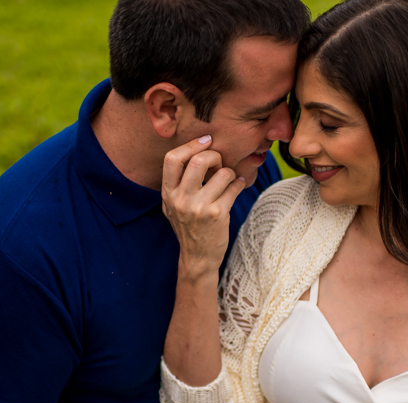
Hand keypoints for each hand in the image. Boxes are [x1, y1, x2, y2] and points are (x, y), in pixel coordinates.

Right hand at [162, 135, 245, 279]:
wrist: (197, 256)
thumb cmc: (188, 226)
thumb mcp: (172, 205)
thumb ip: (177, 182)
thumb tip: (197, 150)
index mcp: (168, 193)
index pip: (172, 159)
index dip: (191, 145)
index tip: (206, 141)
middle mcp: (180, 199)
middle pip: (198, 161)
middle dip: (214, 155)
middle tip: (219, 161)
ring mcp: (199, 208)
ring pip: (221, 173)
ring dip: (229, 172)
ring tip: (229, 179)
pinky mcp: (217, 215)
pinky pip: (233, 188)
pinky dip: (239, 184)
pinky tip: (237, 186)